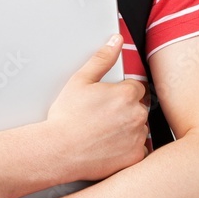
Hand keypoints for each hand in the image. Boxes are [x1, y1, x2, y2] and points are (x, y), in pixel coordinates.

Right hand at [45, 34, 148, 181]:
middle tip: (104, 117)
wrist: (58, 150)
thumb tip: (116, 41)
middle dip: (126, 110)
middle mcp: (137, 114)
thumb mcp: (80, 80)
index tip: (108, 101)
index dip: (121, 93)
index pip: (136, 88)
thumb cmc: (66, 117)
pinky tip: (110, 147)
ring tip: (104, 133)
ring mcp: (137, 137)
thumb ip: (102, 58)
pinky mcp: (134, 156)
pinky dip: (128, 149)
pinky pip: (139, 149)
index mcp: (127, 94)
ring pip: (140, 128)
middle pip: (139, 107)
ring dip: (129, 129)